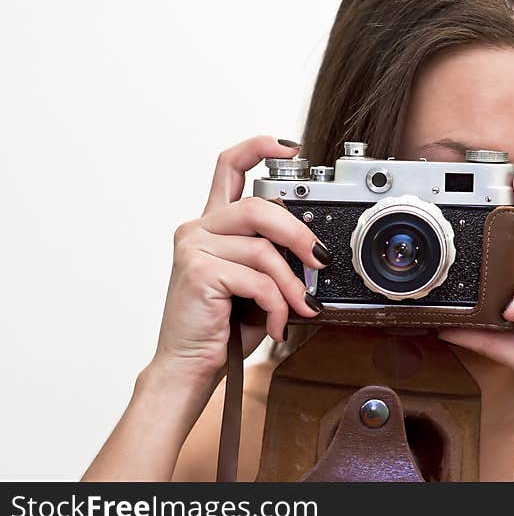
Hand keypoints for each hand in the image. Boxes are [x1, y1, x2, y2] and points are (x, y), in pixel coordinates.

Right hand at [152, 136, 329, 387]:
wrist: (189, 368)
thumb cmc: (223, 327)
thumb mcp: (256, 284)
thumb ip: (274, 257)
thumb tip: (316, 251)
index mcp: (212, 225)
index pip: (229, 167)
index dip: (258, 148)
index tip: (289, 147)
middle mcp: (199, 229)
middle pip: (259, 207)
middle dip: (299, 234)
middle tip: (321, 259)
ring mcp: (195, 248)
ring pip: (263, 248)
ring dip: (291, 283)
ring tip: (300, 307)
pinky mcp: (199, 272)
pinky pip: (258, 279)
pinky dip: (278, 304)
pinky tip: (277, 324)